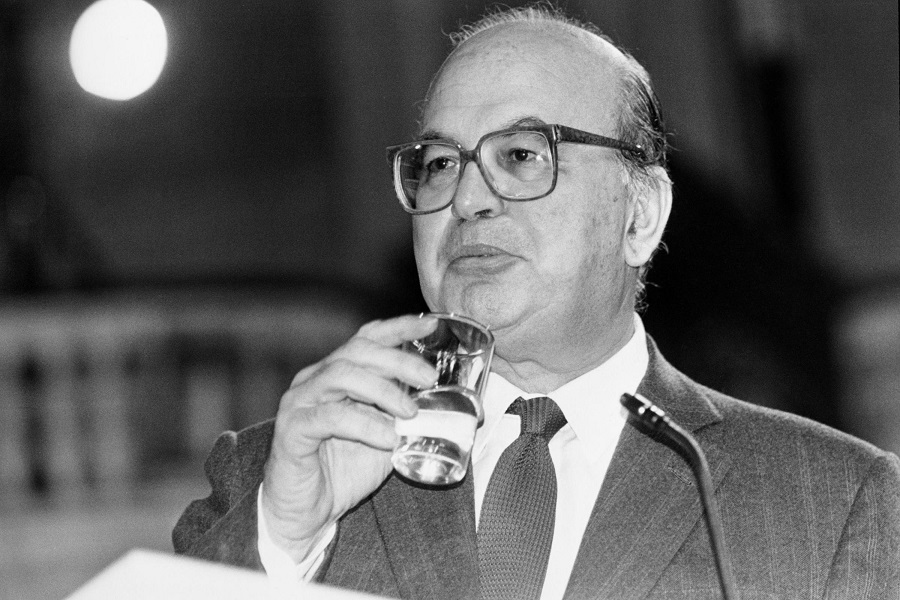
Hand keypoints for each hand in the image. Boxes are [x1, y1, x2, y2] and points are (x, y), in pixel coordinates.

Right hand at [260, 315, 437, 561]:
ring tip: (410, 414)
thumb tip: (450, 410)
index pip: (367, 338)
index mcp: (337, 374)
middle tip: (428, 379)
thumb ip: (409, 419)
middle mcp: (315, 380)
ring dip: (383, 391)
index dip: (398, 327)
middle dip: (398, 360)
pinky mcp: (291, 430)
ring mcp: (299, 402)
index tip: (430, 325)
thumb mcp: (387, 438)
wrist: (306, 514)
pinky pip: (329, 418)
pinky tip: (387, 439)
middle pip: (358, 351)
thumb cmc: (344, 471)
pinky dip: (364, 426)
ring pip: (341, 375)